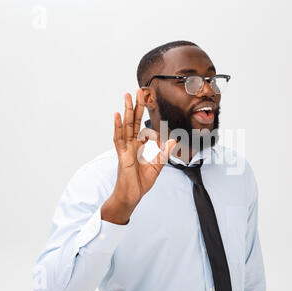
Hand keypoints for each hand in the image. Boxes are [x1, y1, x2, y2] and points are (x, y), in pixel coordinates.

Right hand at [101, 89, 176, 223]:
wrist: (131, 198)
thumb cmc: (139, 184)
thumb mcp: (156, 167)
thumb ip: (164, 153)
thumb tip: (173, 139)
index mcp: (136, 148)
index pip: (141, 127)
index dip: (145, 117)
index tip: (148, 103)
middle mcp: (129, 146)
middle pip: (133, 122)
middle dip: (136, 107)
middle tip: (136, 91)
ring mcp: (124, 150)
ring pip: (125, 127)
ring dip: (126, 111)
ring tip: (127, 96)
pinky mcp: (122, 156)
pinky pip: (119, 139)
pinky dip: (118, 127)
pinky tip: (118, 115)